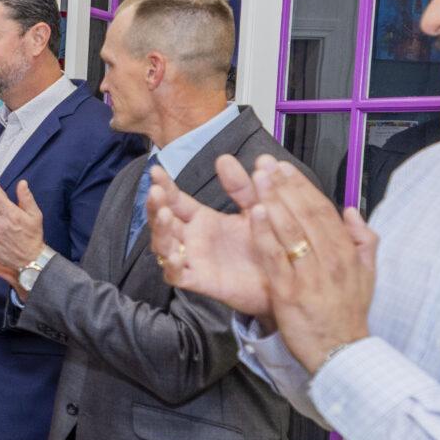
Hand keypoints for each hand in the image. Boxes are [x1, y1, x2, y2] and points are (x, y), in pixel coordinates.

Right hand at [149, 159, 271, 318]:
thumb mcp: (255, 207)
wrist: (283, 276)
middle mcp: (192, 239)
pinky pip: (178, 275)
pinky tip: (174, 255)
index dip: (164, 186)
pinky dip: (172, 266)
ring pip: (164, 246)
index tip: (155, 170)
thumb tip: (224, 158)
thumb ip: (241, 186)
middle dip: (155, 206)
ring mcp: (193, 260)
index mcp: (202, 219)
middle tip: (156, 192)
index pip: (175, 200)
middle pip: (163, 221)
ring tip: (165, 215)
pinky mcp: (200, 281)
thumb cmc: (267, 242)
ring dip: (160, 231)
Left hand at [245, 157, 378, 373]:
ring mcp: (309, 274)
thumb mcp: (367, 275)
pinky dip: (265, 234)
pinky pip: (275, 257)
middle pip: (305, 214)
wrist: (340, 352)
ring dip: (273, 200)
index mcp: (345, 252)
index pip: (323, 210)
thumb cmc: (348, 314)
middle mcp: (329, 259)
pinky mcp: (289, 292)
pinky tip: (255, 213)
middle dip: (284, 186)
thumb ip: (362, 240)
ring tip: (258, 178)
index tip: (285, 169)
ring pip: (290, 230)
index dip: (302, 187)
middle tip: (267, 164)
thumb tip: (350, 212)